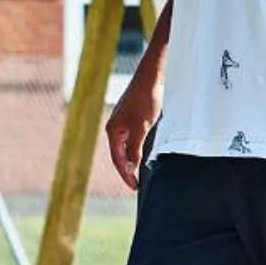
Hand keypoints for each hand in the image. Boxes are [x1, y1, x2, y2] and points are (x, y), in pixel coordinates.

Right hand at [104, 64, 162, 190]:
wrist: (152, 77)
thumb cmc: (145, 99)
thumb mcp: (142, 127)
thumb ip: (135, 148)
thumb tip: (131, 166)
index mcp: (113, 130)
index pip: (117, 159)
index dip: (126, 175)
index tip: (134, 187)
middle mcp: (115, 128)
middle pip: (120, 155)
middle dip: (127, 170)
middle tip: (137, 185)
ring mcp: (124, 122)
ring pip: (126, 147)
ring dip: (133, 160)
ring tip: (140, 174)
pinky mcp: (133, 118)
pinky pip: (133, 139)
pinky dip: (137, 150)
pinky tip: (144, 154)